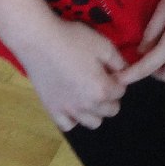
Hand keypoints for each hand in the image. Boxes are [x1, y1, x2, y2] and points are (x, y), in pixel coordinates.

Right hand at [12, 16, 127, 131]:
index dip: (118, 79)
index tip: (110, 70)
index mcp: (102, 89)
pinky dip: (74, 118)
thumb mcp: (103, 44)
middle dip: (110, 96)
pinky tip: (72, 103)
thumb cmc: (73, 40)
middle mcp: (87, 106)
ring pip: (93, 123)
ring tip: (88, 93)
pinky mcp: (52, 110)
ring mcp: (69, 110)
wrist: (39, 41)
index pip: (121, 91)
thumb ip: (118, 61)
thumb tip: (125, 70)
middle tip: (101, 80)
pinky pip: (68, 126)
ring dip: (96, 110)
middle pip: (110, 110)